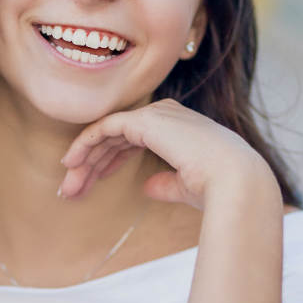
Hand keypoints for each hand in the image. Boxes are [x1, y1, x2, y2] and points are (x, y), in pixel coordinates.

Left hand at [59, 98, 274, 205]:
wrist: (234, 181)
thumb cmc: (219, 187)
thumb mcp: (188, 186)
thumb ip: (167, 183)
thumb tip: (149, 187)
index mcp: (178, 127)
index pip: (133, 137)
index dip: (110, 159)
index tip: (92, 181)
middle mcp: (166, 115)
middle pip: (117, 136)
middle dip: (93, 163)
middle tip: (72, 189)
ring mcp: (155, 114)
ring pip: (107, 133)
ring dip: (85, 159)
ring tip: (68, 186)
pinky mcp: (144, 121)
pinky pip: (105, 128)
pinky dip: (86, 143)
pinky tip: (72, 162)